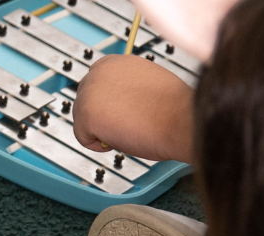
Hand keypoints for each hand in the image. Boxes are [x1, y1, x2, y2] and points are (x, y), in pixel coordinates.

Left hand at [72, 55, 196, 162]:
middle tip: (123, 124)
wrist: (180, 118)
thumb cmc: (173, 106)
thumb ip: (125, 85)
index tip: (115, 111)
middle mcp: (98, 72)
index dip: (105, 102)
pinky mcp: (87, 113)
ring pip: (82, 119)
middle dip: (100, 115)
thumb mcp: (146, 81)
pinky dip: (99, 145)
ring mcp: (90, 92)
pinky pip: (83, 137)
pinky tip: (121, 138)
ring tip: (128, 129)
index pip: (95, 82)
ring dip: (101, 129)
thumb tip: (117, 98)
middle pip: (84, 100)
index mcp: (114, 62)